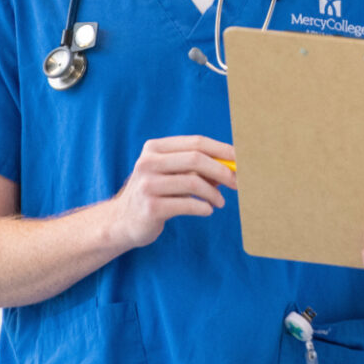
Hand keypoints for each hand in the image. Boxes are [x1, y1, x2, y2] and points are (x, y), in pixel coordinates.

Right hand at [111, 136, 236, 251]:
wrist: (123, 221)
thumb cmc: (156, 194)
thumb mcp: (172, 175)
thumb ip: (196, 168)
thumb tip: (232, 165)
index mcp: (154, 148)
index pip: (195, 142)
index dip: (222, 149)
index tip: (241, 159)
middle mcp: (148, 163)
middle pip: (196, 159)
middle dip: (222, 170)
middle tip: (237, 183)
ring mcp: (147, 185)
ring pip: (194, 182)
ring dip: (214, 193)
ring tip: (220, 202)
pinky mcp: (151, 207)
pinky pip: (187, 204)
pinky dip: (203, 207)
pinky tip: (207, 210)